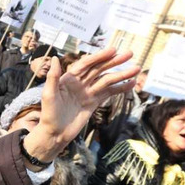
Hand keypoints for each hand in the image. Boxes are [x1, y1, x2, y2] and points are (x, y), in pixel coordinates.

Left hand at [23, 47, 139, 164]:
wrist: (55, 134)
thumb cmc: (49, 114)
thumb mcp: (48, 94)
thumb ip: (53, 77)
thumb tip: (54, 58)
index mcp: (69, 78)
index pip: (86, 64)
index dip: (99, 57)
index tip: (113, 51)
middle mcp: (80, 83)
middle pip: (99, 69)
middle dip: (114, 62)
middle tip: (129, 54)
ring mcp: (88, 92)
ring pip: (107, 80)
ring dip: (121, 74)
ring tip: (136, 68)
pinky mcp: (94, 102)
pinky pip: (109, 93)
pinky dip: (120, 88)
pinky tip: (131, 83)